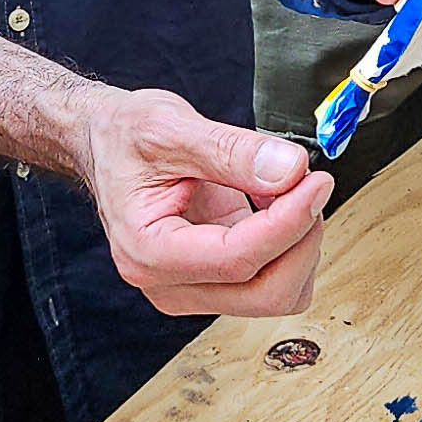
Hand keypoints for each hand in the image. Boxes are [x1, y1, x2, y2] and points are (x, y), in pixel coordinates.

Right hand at [73, 87, 331, 317]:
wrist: (105, 144)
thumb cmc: (123, 137)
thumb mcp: (170, 127)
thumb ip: (231, 150)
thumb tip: (290, 170)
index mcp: (147, 252)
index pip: (237, 259)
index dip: (289, 222)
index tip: (317, 182)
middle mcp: (168, 283)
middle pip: (267, 294)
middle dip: (302, 240)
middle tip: (311, 185)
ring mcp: (193, 287)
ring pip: (279, 293)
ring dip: (301, 244)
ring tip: (289, 189)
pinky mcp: (215, 279)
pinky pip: (274, 277)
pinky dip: (291, 242)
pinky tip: (275, 202)